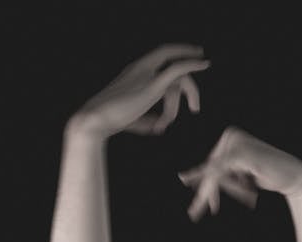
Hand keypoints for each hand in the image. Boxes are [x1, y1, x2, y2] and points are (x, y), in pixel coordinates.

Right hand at [71, 43, 210, 139]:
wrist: (96, 119)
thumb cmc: (111, 122)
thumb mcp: (133, 119)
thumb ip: (147, 119)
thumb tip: (160, 126)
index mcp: (134, 72)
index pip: (158, 60)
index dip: (174, 56)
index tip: (190, 57)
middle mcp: (141, 68)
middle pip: (171, 60)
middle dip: (188, 61)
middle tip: (203, 67)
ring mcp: (147, 74)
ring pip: (178, 76)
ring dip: (187, 95)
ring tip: (176, 118)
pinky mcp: (153, 85)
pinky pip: (177, 69)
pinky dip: (192, 64)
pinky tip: (204, 64)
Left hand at [177, 126, 301, 220]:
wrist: (293, 177)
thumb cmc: (269, 176)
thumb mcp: (242, 176)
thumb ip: (226, 175)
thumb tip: (197, 181)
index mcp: (231, 136)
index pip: (213, 164)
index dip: (206, 185)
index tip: (204, 205)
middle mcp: (231, 135)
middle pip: (211, 169)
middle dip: (204, 193)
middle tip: (193, 213)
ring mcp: (236, 141)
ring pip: (215, 173)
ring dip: (209, 195)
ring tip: (197, 213)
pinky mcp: (241, 152)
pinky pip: (221, 173)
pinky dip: (213, 188)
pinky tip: (206, 201)